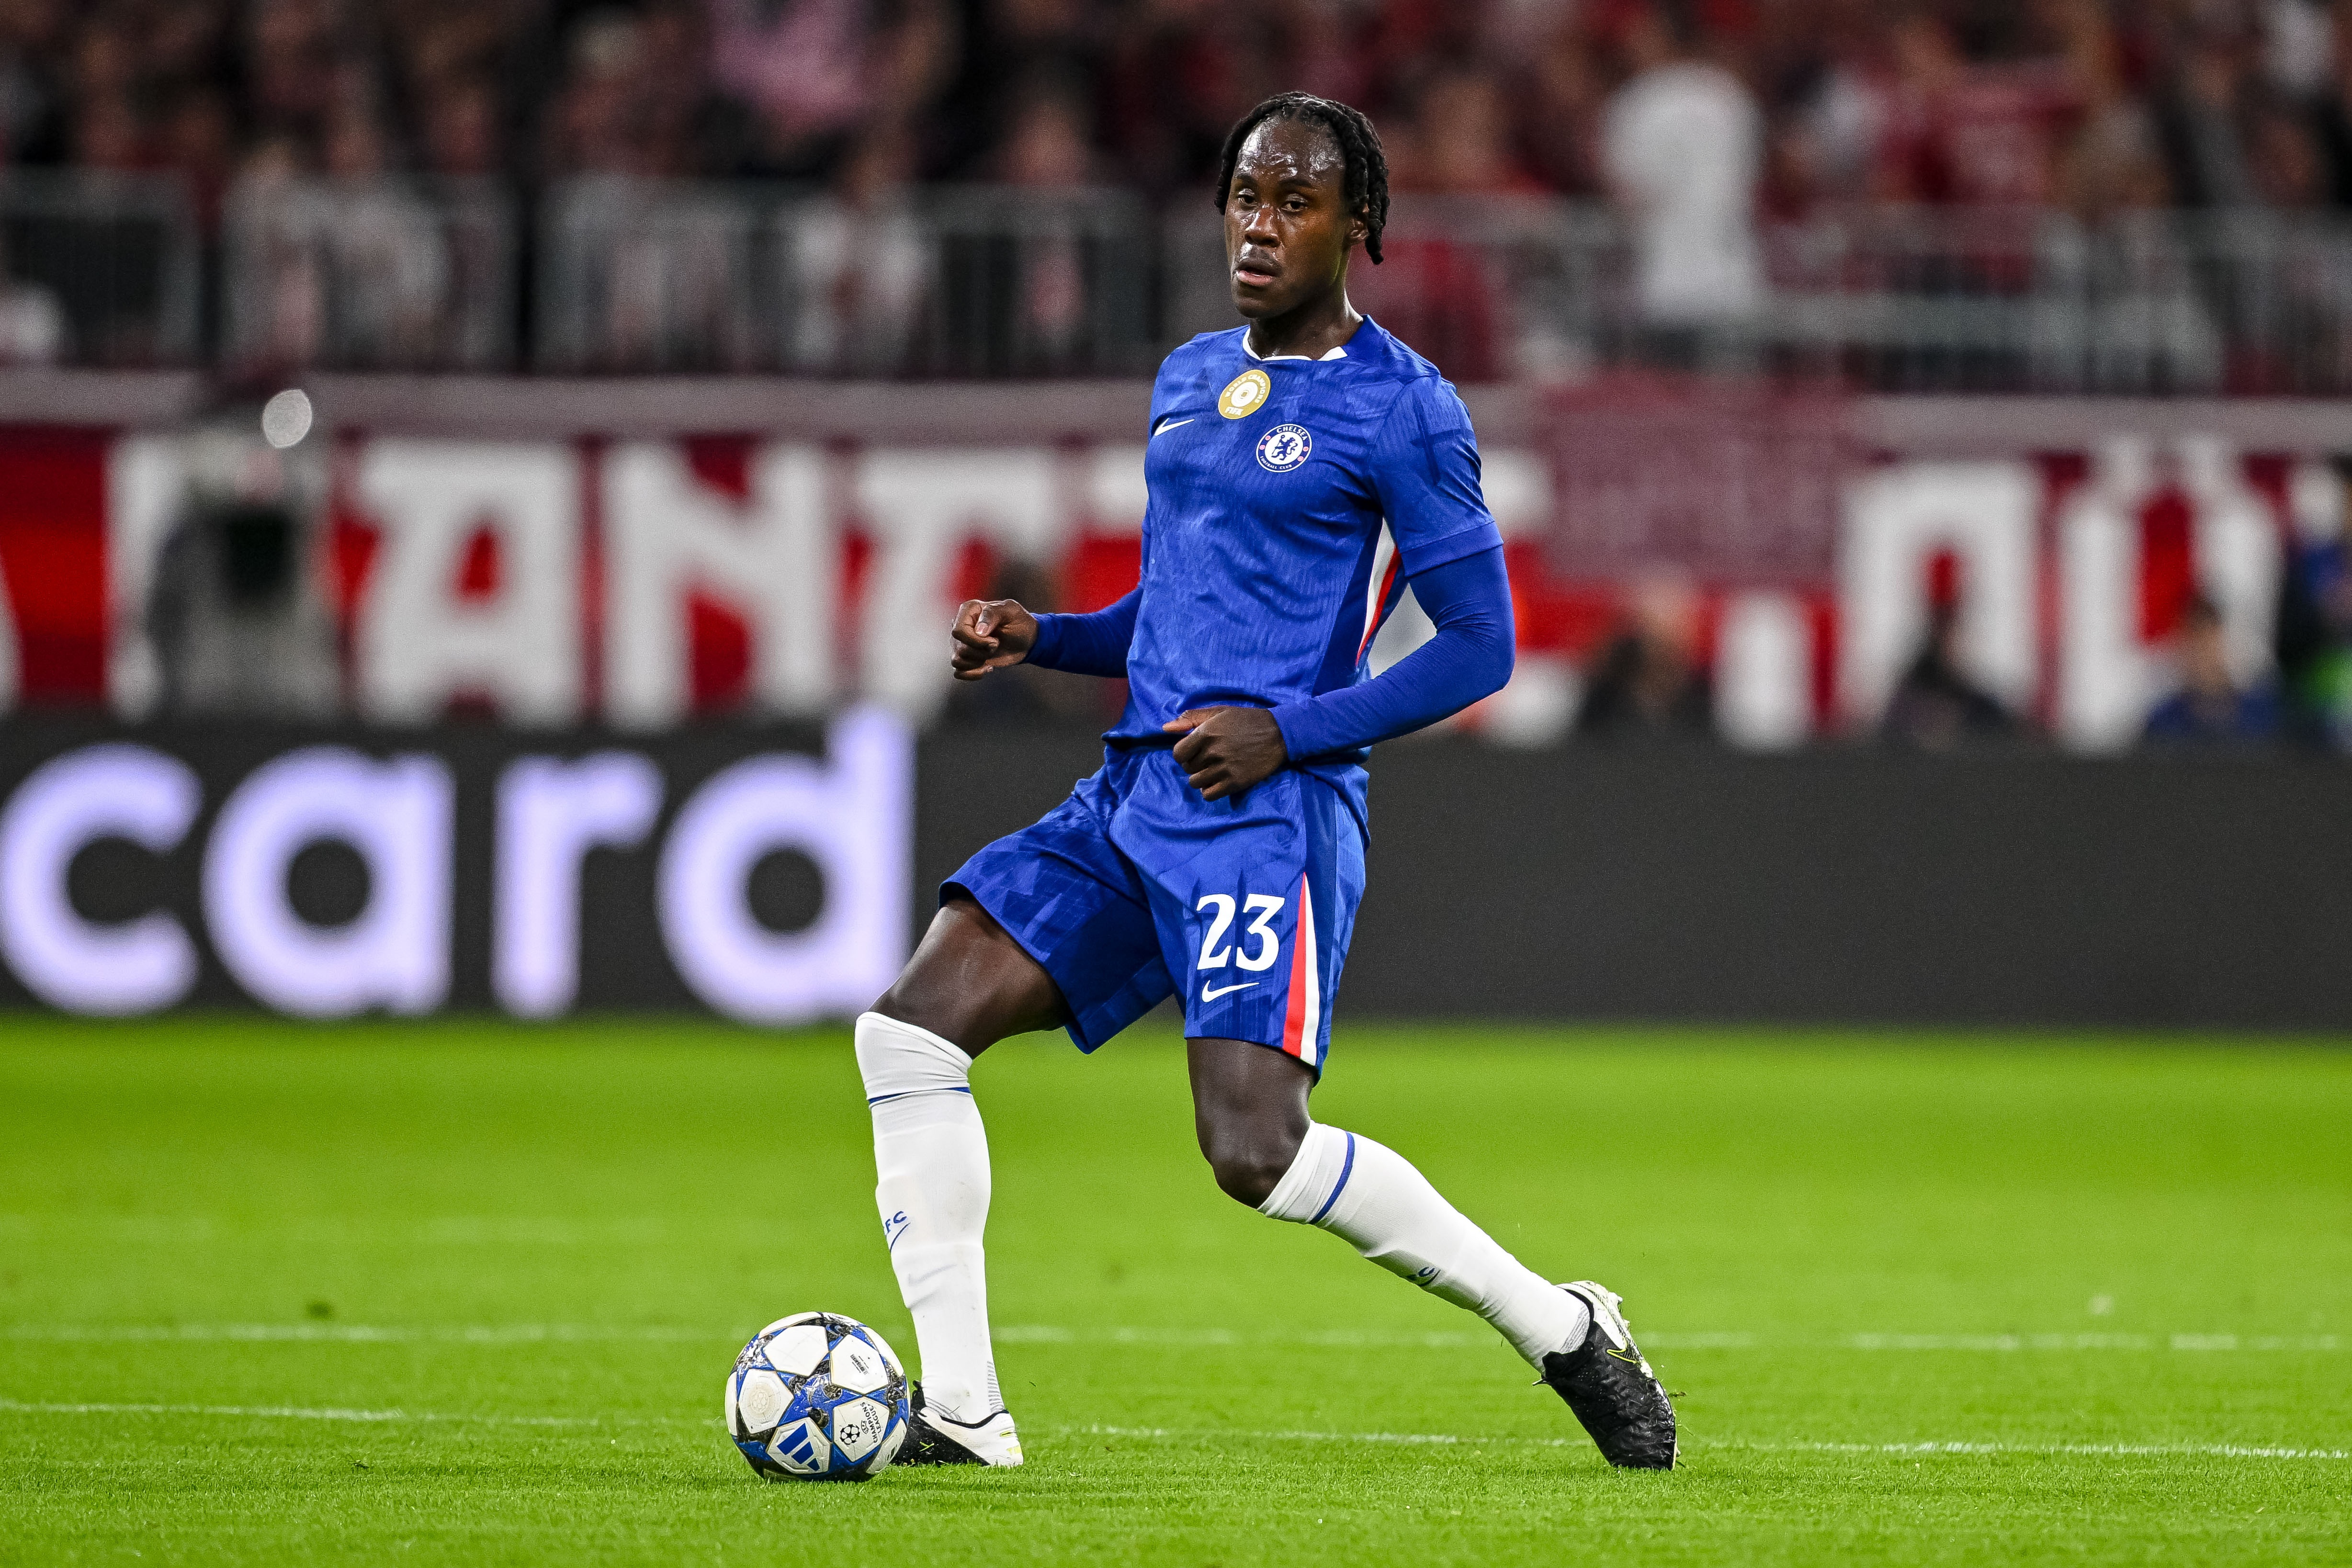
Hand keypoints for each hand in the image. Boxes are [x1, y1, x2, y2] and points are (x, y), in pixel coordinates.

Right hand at [950, 598, 1038, 680]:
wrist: (1025, 639)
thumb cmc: (1018, 622)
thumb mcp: (1011, 611)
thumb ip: (992, 614)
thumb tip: (978, 632)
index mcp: (968, 610)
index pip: (958, 631)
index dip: (976, 641)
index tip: (994, 641)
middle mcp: (960, 625)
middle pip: (960, 648)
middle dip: (982, 652)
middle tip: (996, 645)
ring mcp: (961, 643)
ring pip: (957, 661)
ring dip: (978, 662)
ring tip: (991, 654)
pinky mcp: (965, 658)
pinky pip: (959, 672)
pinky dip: (974, 673)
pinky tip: (988, 667)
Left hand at [1163, 707, 1287, 800]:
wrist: (1278, 734)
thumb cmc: (1246, 721)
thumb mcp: (1219, 712)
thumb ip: (1190, 718)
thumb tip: (1165, 729)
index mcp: (1206, 733)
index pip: (1178, 754)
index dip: (1183, 753)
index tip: (1194, 751)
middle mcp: (1213, 752)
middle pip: (1187, 768)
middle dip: (1195, 764)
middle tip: (1210, 757)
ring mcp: (1224, 769)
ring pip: (1195, 783)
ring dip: (1202, 777)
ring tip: (1215, 769)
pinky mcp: (1235, 783)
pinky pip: (1209, 795)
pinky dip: (1210, 790)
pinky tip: (1218, 780)